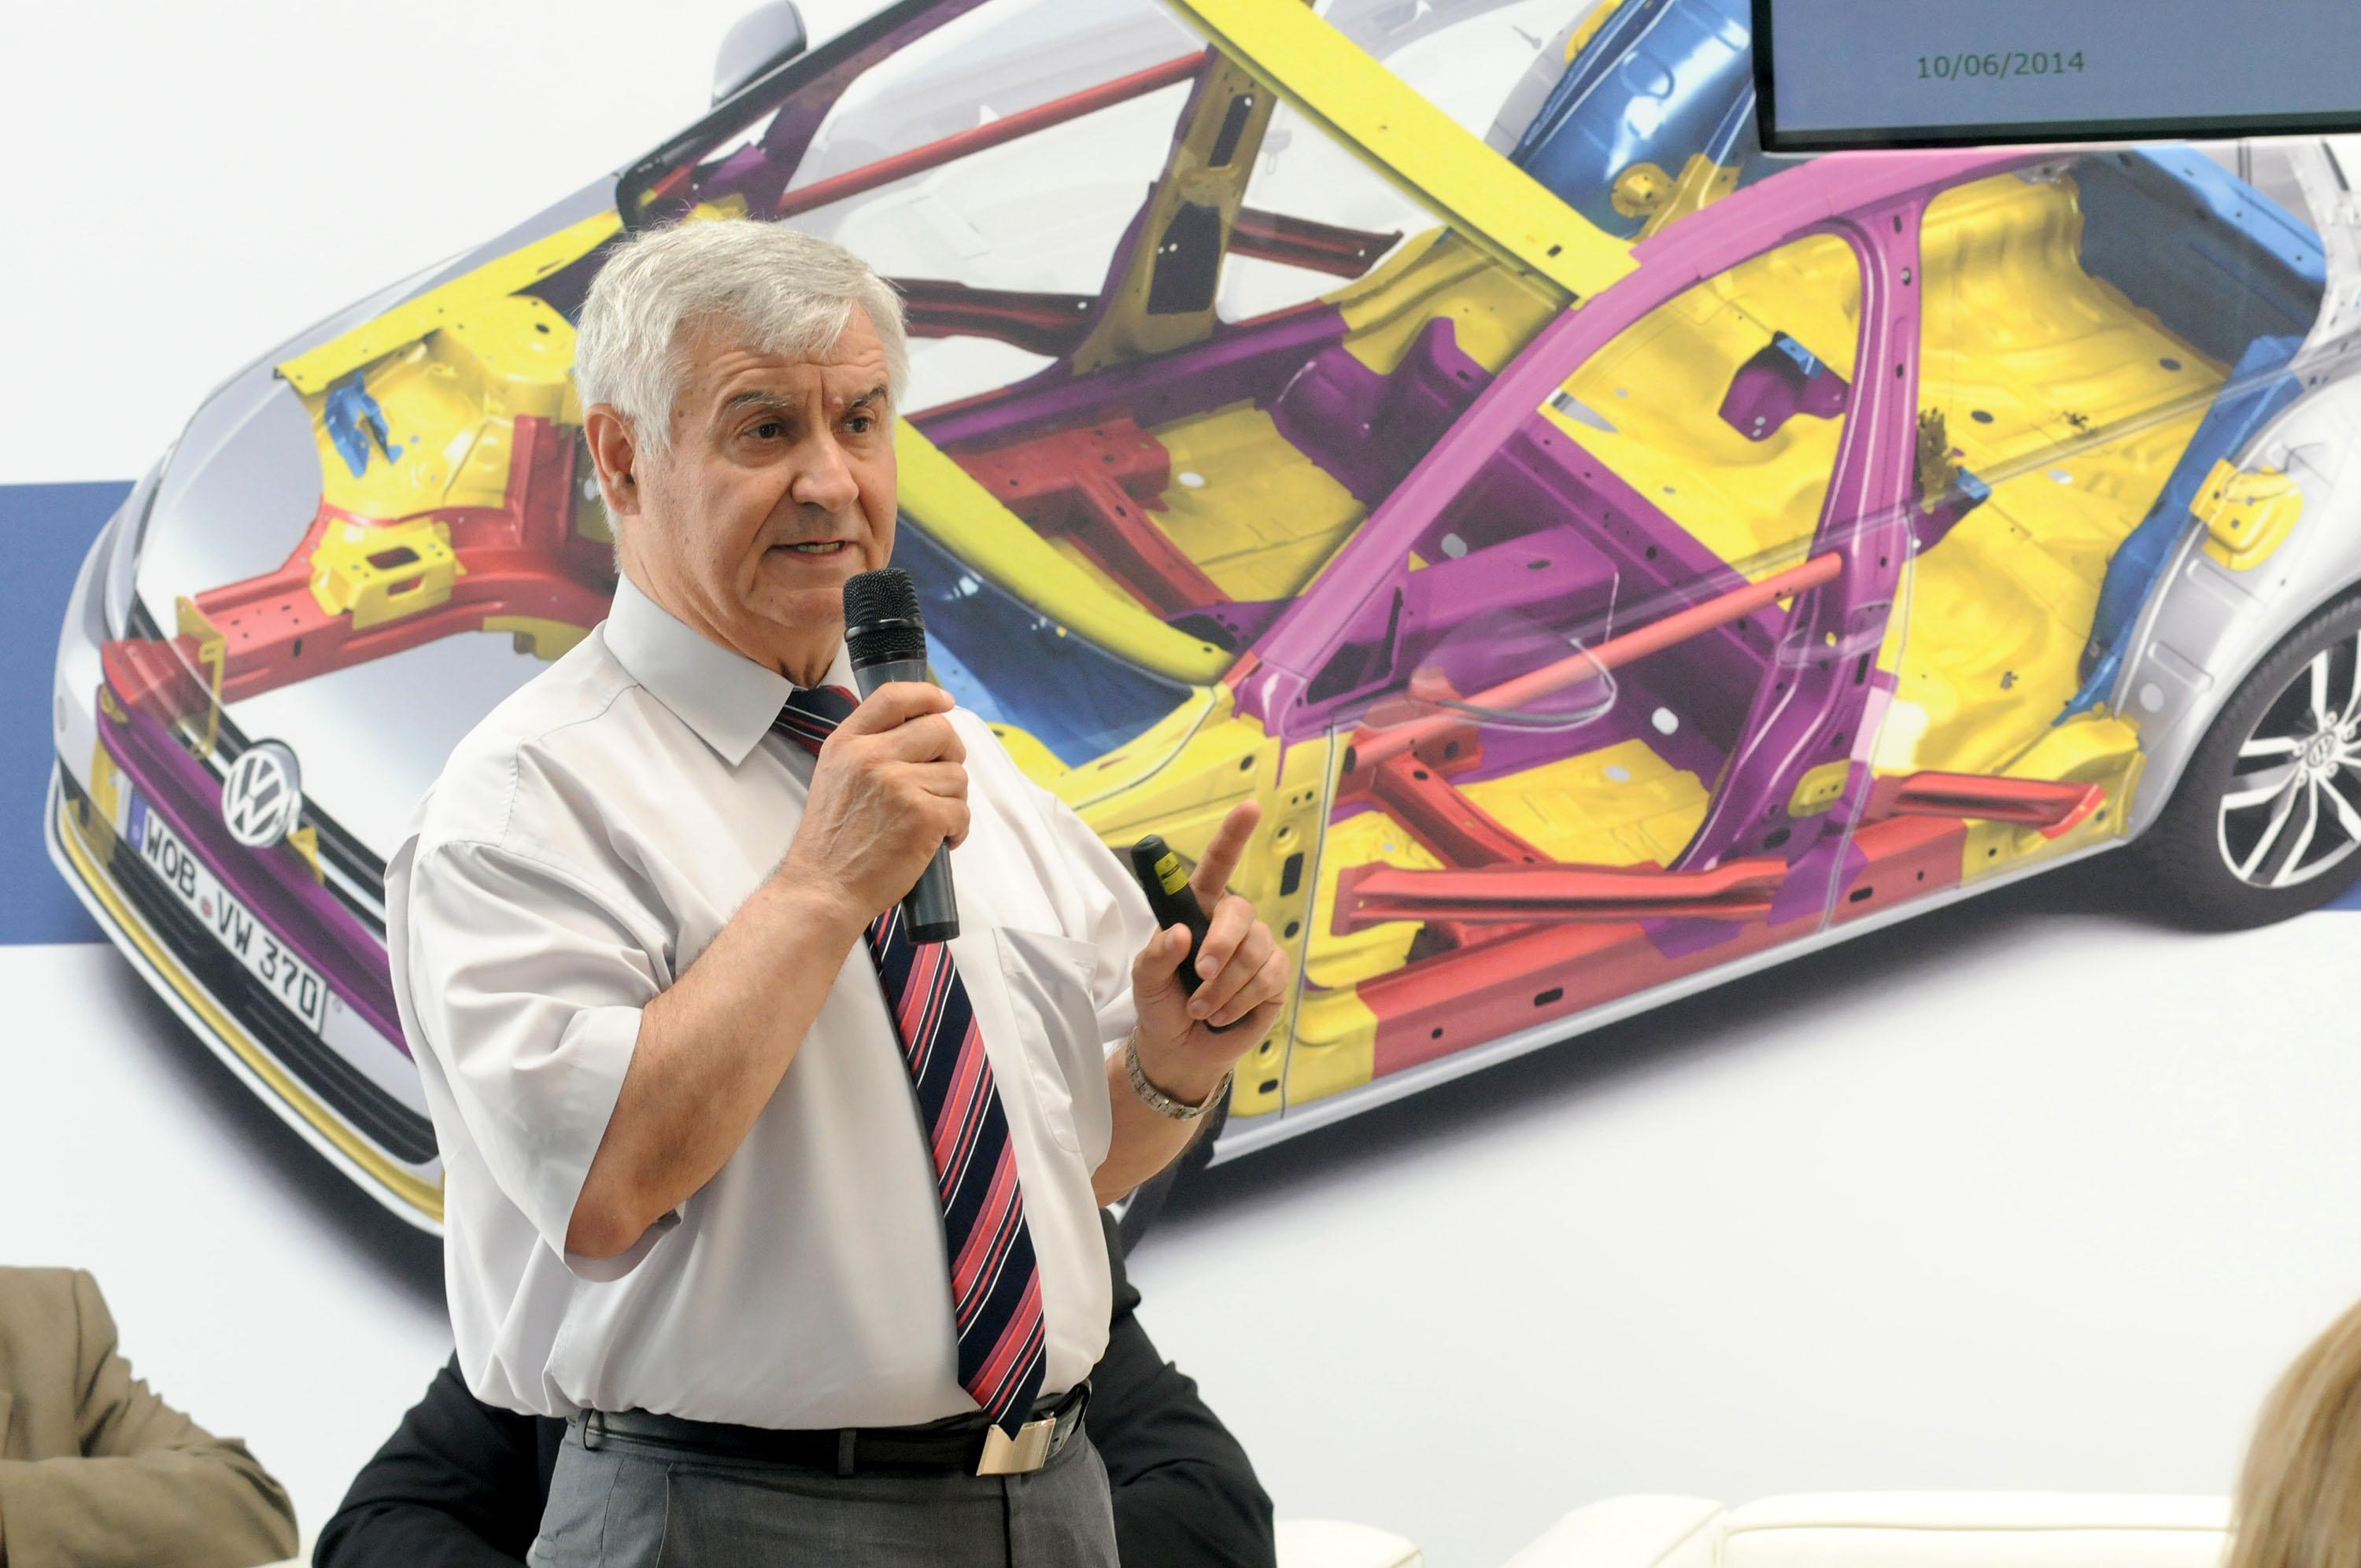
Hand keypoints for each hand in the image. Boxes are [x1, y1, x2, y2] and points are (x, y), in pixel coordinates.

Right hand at [778, 681, 967, 925]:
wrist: (824, 889)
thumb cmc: (832, 841)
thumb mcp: (835, 775)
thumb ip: (869, 748)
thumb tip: (922, 728)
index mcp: (848, 743)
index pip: (894, 697)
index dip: (927, 696)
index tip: (945, 703)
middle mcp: (872, 756)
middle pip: (940, 730)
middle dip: (951, 754)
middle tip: (941, 779)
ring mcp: (899, 784)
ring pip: (957, 775)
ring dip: (952, 799)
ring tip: (928, 821)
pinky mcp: (923, 815)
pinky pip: (962, 810)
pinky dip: (957, 829)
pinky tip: (937, 841)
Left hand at [1127, 800, 1289, 1101]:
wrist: (1180, 1050)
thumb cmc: (1160, 1004)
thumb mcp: (1144, 980)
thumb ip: (1156, 955)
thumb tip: (1182, 935)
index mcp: (1198, 908)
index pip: (1218, 864)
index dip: (1235, 834)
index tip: (1250, 807)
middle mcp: (1232, 922)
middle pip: (1239, 913)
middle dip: (1220, 945)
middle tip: (1198, 975)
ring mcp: (1258, 948)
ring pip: (1253, 953)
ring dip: (1222, 987)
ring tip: (1201, 1008)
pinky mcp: (1275, 977)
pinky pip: (1266, 978)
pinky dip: (1239, 1001)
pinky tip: (1222, 1014)